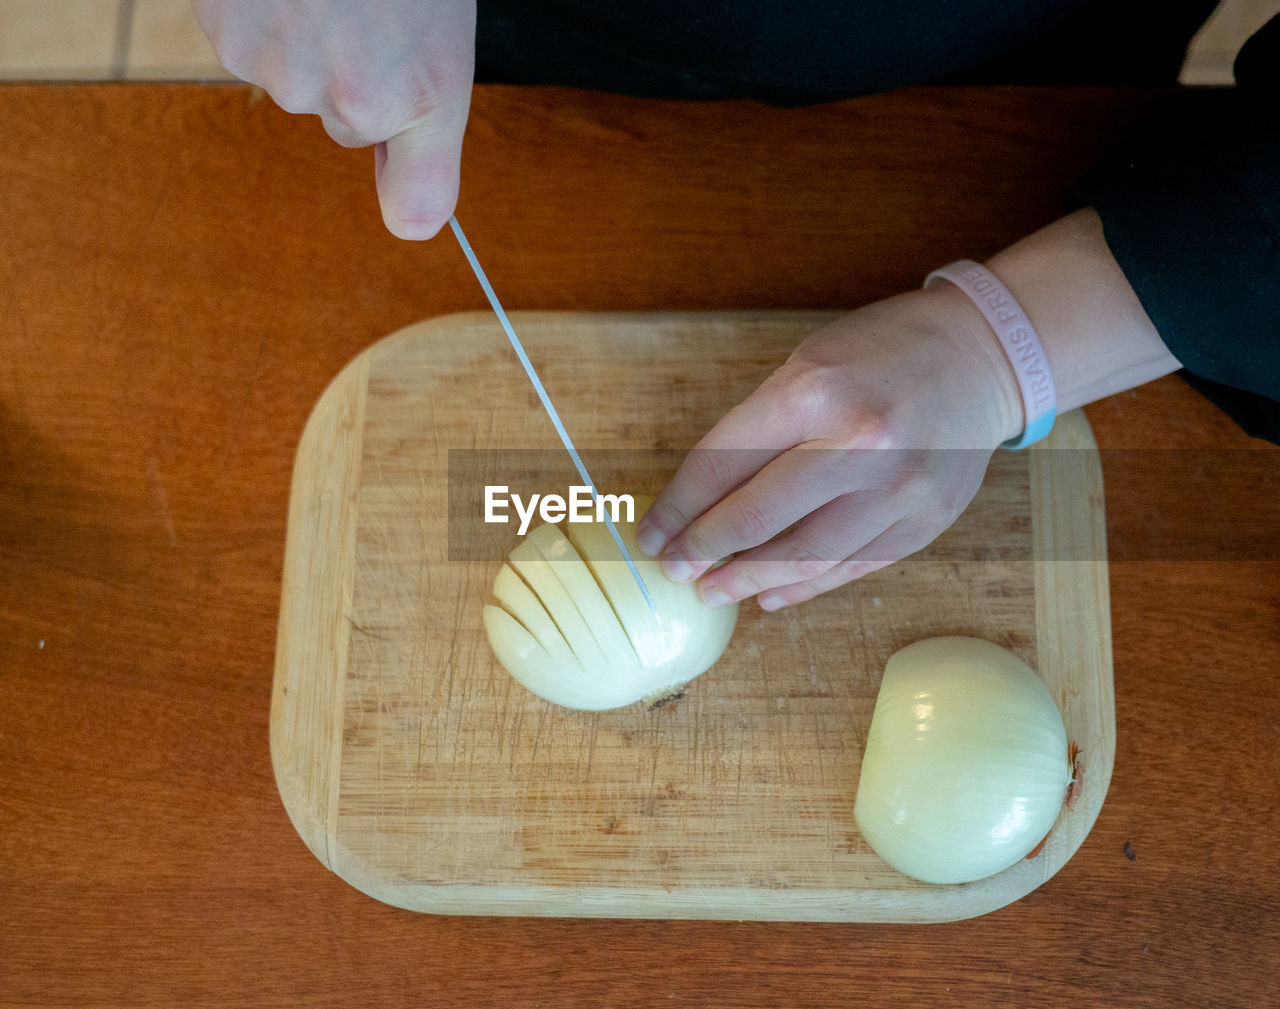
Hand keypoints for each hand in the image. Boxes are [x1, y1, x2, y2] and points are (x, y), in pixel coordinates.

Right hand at [193, 0, 474, 238]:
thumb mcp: (445, 49)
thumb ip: (426, 152)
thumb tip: (411, 228)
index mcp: (421, 100)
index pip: (415, 200)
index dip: (413, 165)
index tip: (409, 154)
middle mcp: (347, 104)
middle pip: (344, 116)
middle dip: (356, 67)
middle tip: (372, 4)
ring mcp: (281, 70)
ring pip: (293, 74)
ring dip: (306, 32)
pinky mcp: (226, 35)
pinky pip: (249, 43)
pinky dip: (262, 11)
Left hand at [634, 286, 1022, 609]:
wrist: (982, 357)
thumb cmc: (881, 353)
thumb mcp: (808, 365)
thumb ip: (760, 429)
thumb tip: (702, 499)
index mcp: (813, 392)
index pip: (722, 463)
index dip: (678, 506)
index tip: (652, 533)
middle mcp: (857, 443)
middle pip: (757, 517)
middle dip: (703, 549)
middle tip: (674, 568)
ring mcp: (896, 489)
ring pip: (803, 555)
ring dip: (747, 579)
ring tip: (712, 590)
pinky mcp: (923, 523)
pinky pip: (850, 567)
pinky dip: (804, 586)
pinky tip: (769, 594)